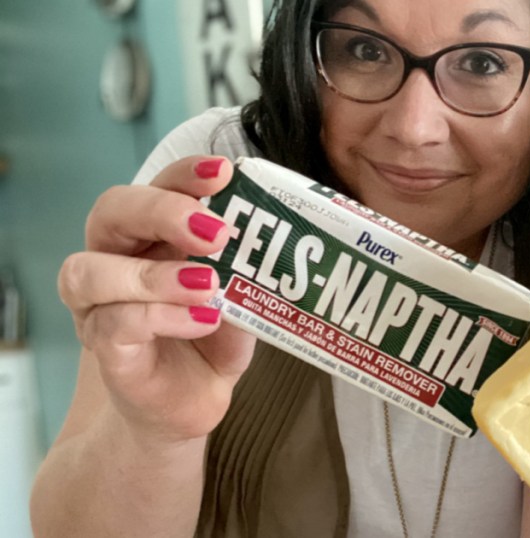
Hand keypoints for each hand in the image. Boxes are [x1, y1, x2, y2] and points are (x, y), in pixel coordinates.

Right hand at [58, 156, 254, 442]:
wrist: (189, 404)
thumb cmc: (211, 338)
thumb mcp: (242, 295)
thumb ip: (248, 268)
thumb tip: (280, 241)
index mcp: (149, 235)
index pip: (155, 185)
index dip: (183, 174)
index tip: (223, 172)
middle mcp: (114, 260)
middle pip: (111, 212)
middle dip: (162, 211)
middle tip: (216, 231)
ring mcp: (99, 308)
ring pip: (91, 272)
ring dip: (154, 274)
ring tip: (208, 283)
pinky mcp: (106, 352)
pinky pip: (114, 325)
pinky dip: (160, 318)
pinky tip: (202, 319)